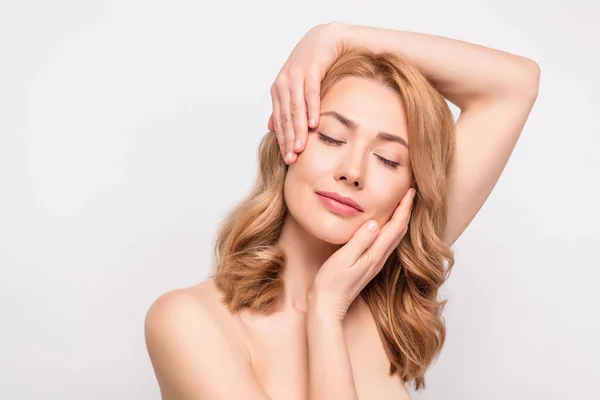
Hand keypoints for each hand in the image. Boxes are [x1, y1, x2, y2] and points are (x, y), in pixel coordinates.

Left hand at [267, 23, 345, 163]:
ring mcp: (296, 76)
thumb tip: (271, 127)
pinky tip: (314, 124)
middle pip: (286, 117)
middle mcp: (283, 83)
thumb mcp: (295, 87)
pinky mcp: (311, 69)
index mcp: (278, 91)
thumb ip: (284, 107)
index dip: (283, 141)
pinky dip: (311, 109)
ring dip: (299, 130)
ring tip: (301, 148)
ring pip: (296, 108)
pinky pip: (310, 93)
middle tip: (292, 159)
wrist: (325, 39)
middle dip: (289, 140)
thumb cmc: (311, 65)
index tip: (288, 159)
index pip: (279, 121)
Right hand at [308, 188, 416, 320]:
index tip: (410, 191)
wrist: (327, 307)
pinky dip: (391, 230)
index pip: (395, 226)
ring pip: (395, 238)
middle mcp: (379, 259)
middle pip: (400, 231)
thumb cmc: (331, 284)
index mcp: (375, 255)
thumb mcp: (343, 259)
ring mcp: (375, 263)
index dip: (404, 208)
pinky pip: (386, 244)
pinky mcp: (369, 266)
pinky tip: (385, 226)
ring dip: (401, 220)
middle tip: (410, 193)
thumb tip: (376, 222)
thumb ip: (359, 241)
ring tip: (402, 205)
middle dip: (406, 211)